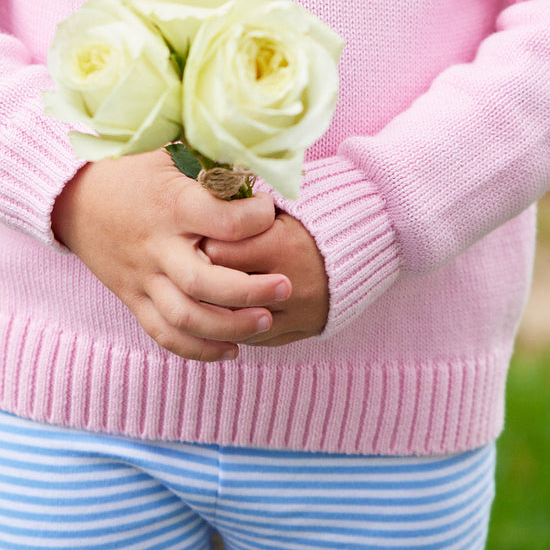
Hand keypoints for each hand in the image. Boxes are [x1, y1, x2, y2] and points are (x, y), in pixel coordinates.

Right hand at [51, 148, 290, 362]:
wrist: (72, 197)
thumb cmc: (130, 169)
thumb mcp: (167, 151)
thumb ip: (209, 158)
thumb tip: (258, 154)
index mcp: (170, 204)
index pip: (222, 222)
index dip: (256, 219)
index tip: (272, 210)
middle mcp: (156, 245)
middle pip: (204, 283)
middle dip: (251, 290)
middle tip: (286, 286)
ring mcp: (142, 277)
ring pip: (186, 318)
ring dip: (230, 327)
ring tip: (266, 321)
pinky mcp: (132, 298)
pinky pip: (164, 335)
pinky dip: (198, 350)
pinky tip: (231, 349)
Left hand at [202, 209, 328, 344]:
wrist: (357, 248)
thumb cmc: (310, 221)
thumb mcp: (279, 210)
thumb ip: (244, 215)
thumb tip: (203, 212)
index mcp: (281, 246)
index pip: (221, 253)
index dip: (202, 246)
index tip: (194, 241)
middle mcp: (289, 285)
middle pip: (226, 291)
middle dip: (204, 281)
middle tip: (193, 269)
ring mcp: (296, 314)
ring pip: (238, 323)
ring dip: (218, 311)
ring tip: (204, 294)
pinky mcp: (301, 331)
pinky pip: (257, 339)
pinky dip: (239, 329)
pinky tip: (227, 314)